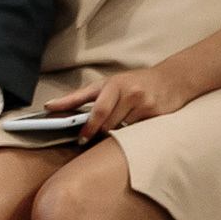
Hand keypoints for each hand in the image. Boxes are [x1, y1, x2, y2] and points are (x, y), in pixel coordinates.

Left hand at [48, 66, 194, 140]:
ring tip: (116, 127)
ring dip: (115, 134)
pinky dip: (130, 134)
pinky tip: (131, 127)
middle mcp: (131, 93)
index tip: (80, 139)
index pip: (99, 111)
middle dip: (100, 133)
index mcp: (115, 85)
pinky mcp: (158, 116)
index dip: (88, 127)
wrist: (170, 80)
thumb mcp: (103, 85)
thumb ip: (77, 97)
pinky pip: (137, 132)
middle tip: (93, 136)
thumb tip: (49, 106)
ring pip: (122, 131)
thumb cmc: (131, 82)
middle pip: (109, 125)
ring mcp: (146, 105)